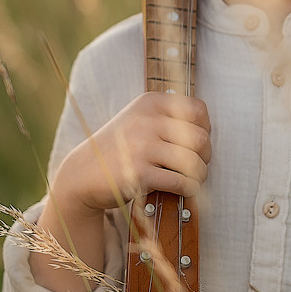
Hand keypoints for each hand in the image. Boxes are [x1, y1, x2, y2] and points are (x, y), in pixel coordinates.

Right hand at [32, 92, 210, 291]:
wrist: (82, 173)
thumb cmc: (120, 148)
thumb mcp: (140, 119)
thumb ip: (170, 118)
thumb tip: (208, 130)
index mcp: (150, 103)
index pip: (198, 110)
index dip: (206, 128)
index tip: (196, 142)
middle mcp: (146, 121)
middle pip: (200, 138)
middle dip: (205, 155)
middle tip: (197, 164)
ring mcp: (141, 147)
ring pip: (193, 162)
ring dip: (199, 175)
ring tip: (192, 178)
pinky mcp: (139, 174)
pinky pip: (180, 182)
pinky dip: (188, 188)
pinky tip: (182, 188)